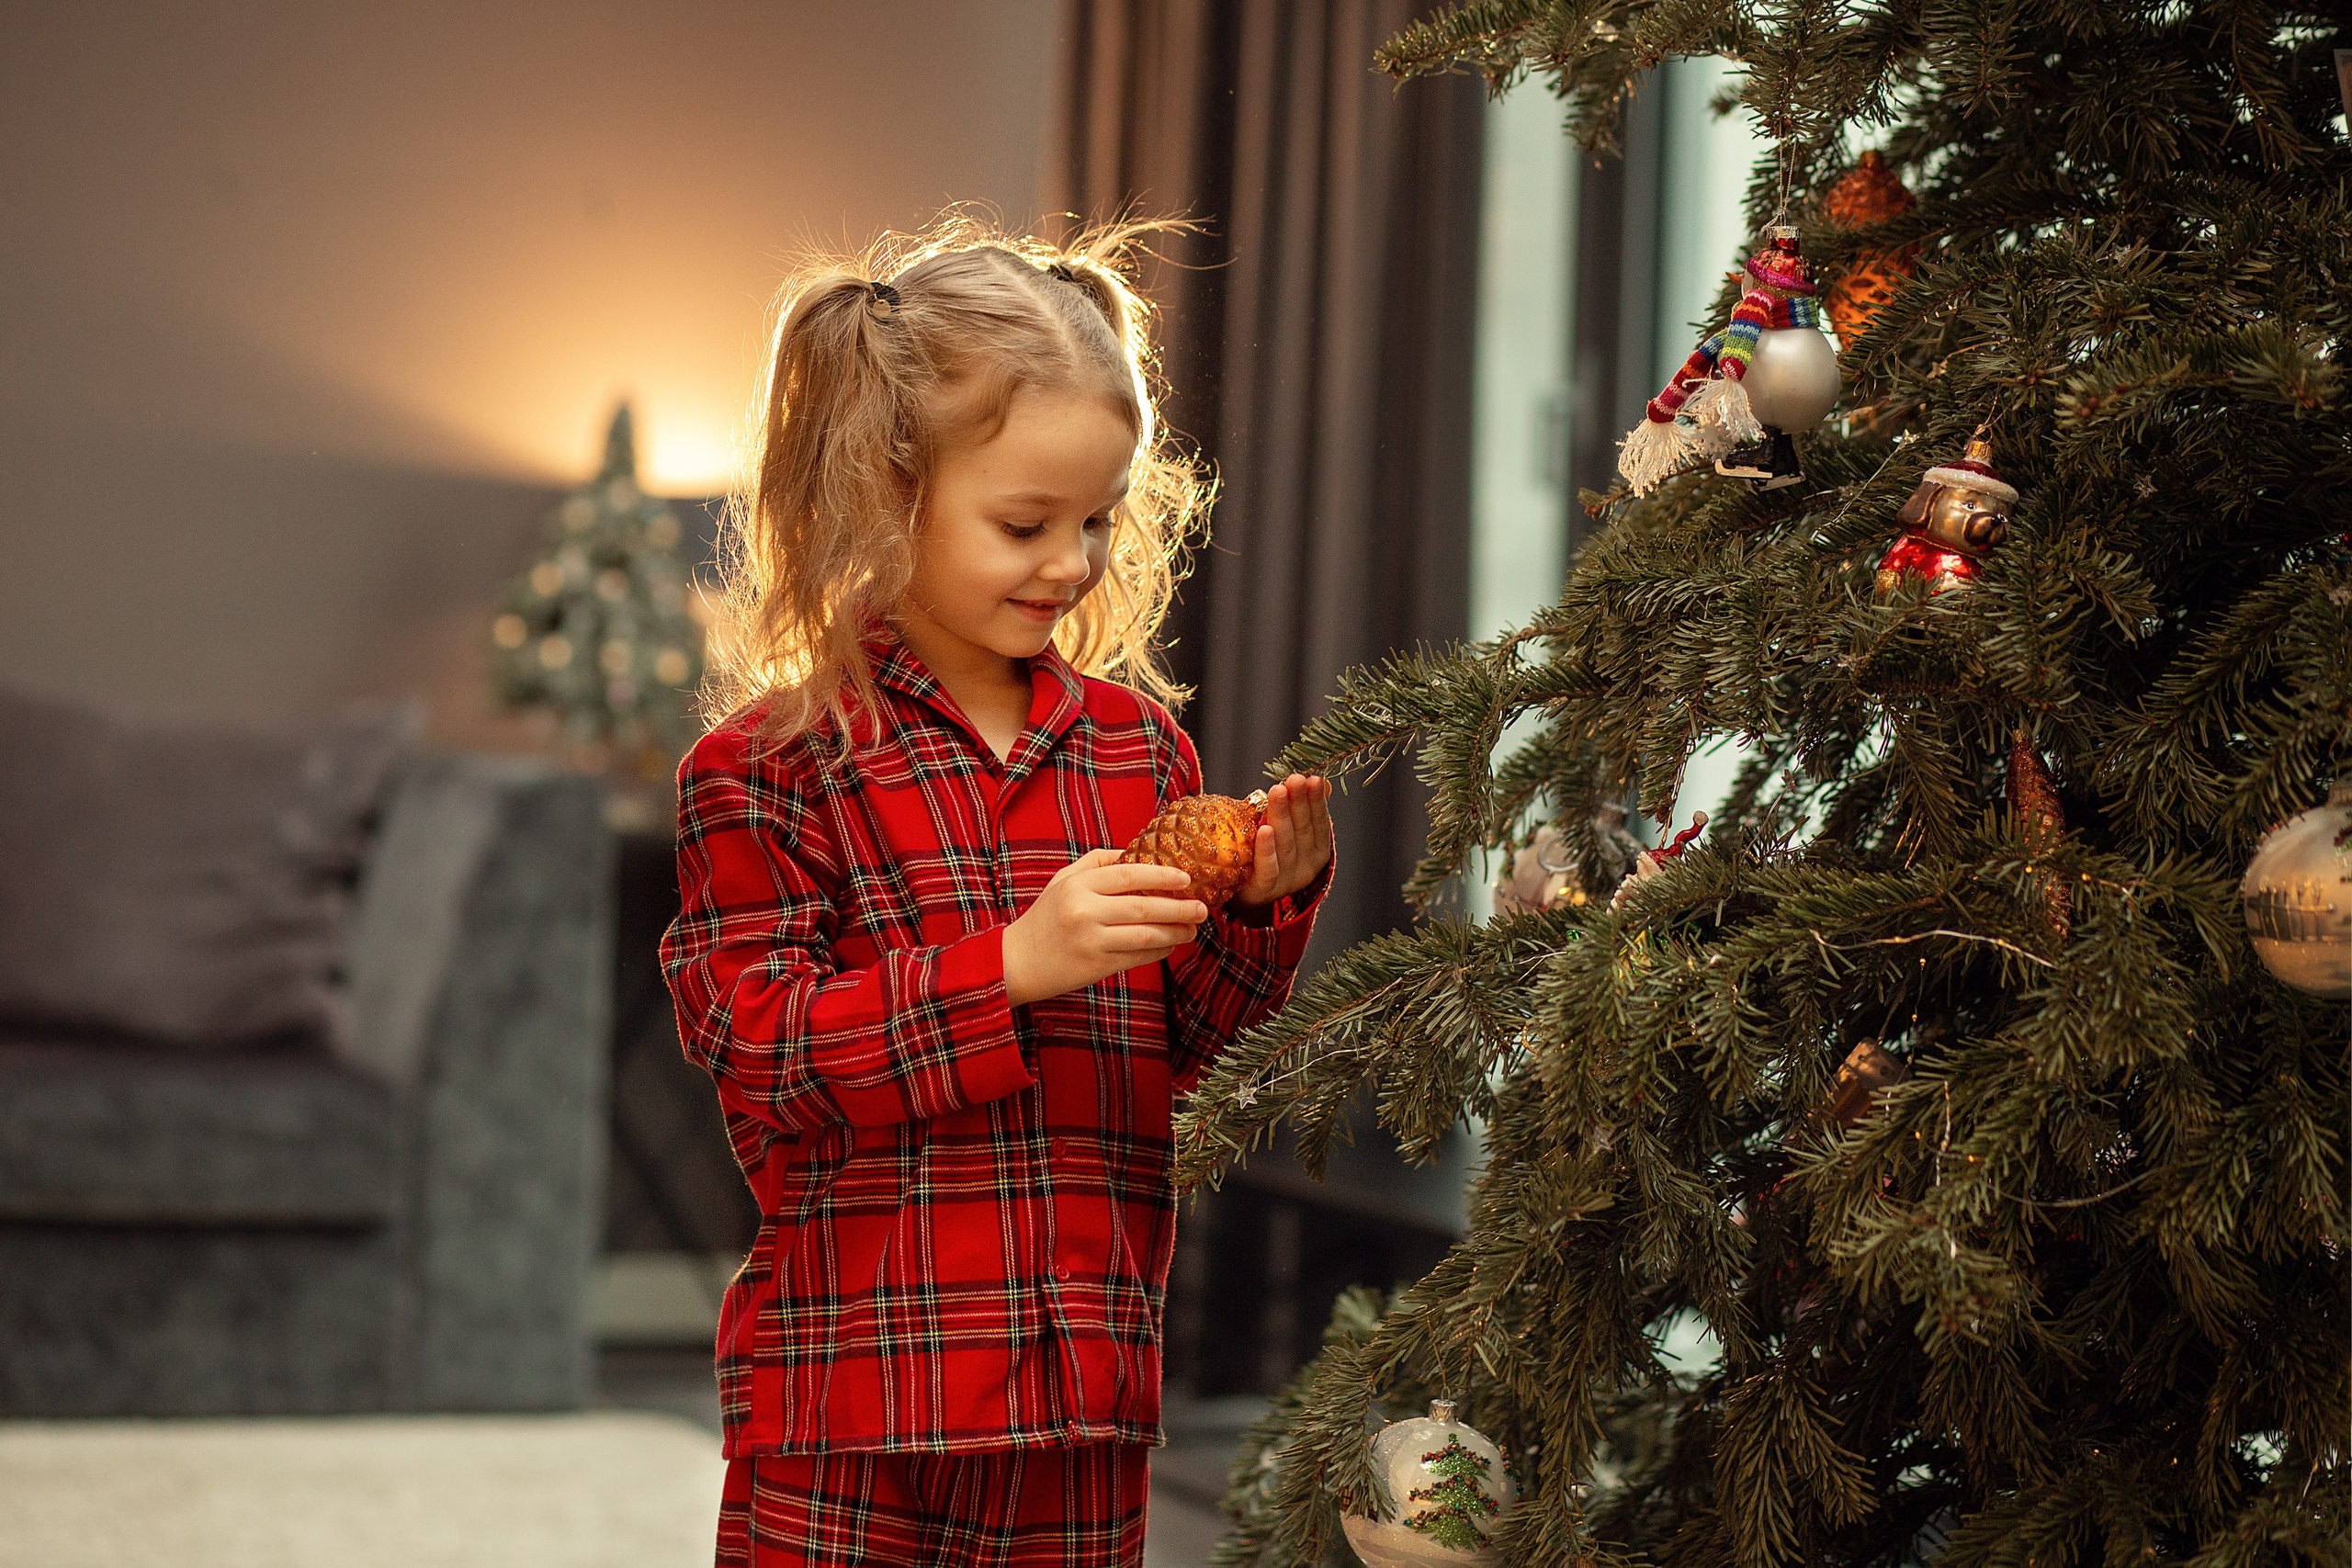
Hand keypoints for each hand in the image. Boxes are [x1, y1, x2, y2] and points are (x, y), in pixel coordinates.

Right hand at [1002, 849, 1207, 1005]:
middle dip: (1178, 908)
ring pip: (1145, 935)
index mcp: (1078, 885)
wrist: (1017, 960)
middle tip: (1201, 908)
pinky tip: (1170, 944)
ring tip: (1193, 929)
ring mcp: (1091, 940)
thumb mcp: (1064, 880)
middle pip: (1143, 907)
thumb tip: (1138, 853)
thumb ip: (1098, 863)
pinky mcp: (1096, 965)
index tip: (1186, 879)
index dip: (1161, 876)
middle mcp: (1084, 911)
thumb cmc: (1045, 917)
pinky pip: (1137, 956)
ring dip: (1175, 932)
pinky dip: (1159, 950)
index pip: (1128, 874)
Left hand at [1233, 773, 1333, 911]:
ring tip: (1278, 791)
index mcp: (1317, 853)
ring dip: (1281, 816)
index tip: (1314, 778)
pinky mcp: (1264, 889)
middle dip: (1299, 802)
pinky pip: (1268, 868)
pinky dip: (1266, 849)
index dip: (1317, 801)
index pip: (1320, 824)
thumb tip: (1320, 780)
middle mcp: (1305, 868)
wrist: (1243, 889)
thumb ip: (1305, 809)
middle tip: (1295, 778)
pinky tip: (1264, 830)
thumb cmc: (1268, 853)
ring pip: (1285, 845)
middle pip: (1302, 830)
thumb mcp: (1289, 831)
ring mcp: (1286, 880)